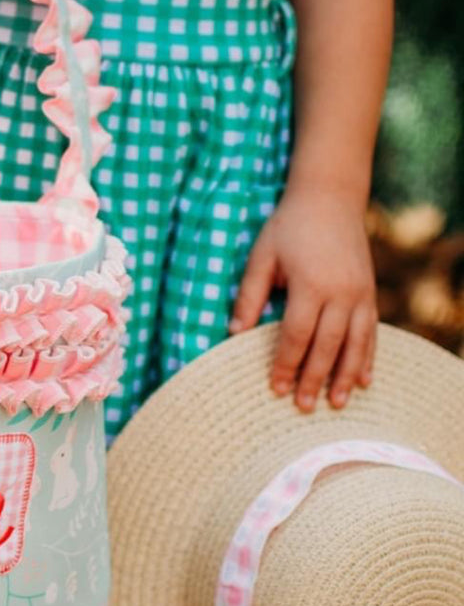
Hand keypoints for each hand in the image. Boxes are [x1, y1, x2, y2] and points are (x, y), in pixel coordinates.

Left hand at [229, 187, 377, 411]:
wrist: (330, 198)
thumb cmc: (288, 228)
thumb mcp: (261, 258)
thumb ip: (249, 296)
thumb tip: (233, 333)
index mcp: (311, 284)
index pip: (296, 335)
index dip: (286, 364)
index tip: (276, 388)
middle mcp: (342, 292)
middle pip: (327, 345)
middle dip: (314, 378)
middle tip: (303, 407)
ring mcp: (361, 293)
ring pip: (356, 344)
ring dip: (345, 376)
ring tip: (336, 404)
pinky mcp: (370, 293)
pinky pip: (371, 332)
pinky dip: (367, 358)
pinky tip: (363, 380)